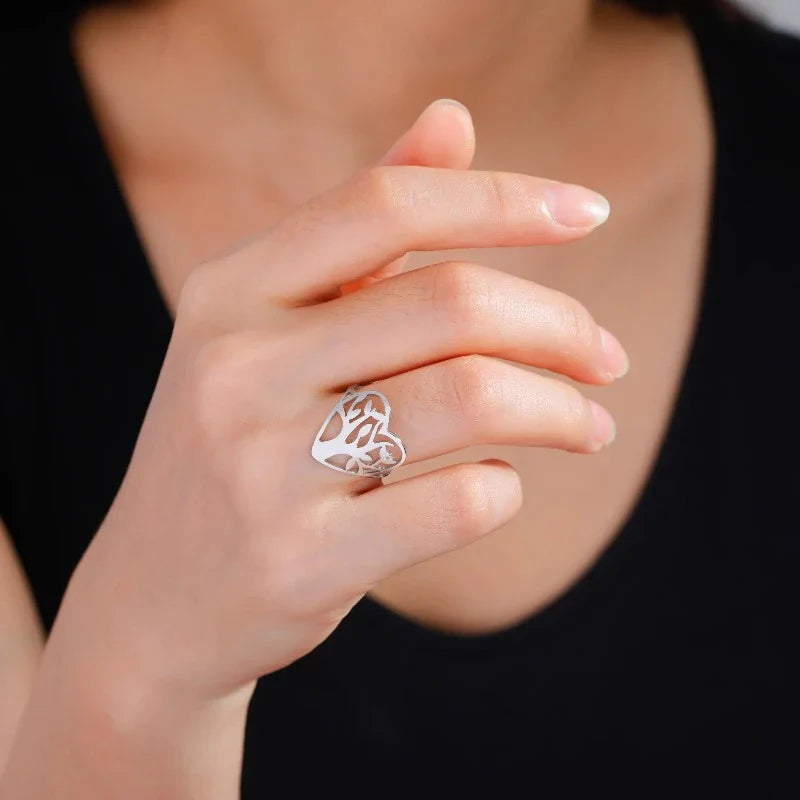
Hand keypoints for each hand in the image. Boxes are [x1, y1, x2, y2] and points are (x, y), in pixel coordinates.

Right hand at [54, 100, 625, 705]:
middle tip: (608, 359)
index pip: (384, 205)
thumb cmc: (237, 448)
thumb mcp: (270, 327)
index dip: (501, 199)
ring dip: (561, 409)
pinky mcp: (300, 562)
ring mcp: (262, 469)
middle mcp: (237, 368)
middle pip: (450, 303)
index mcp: (229, 292)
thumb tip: (452, 118)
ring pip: (469, 398)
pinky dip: (504, 491)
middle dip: (562, 326)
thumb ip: (360, 225)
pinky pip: (455, 504)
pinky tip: (495, 488)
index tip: (591, 211)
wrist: (158, 599)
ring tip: (591, 424)